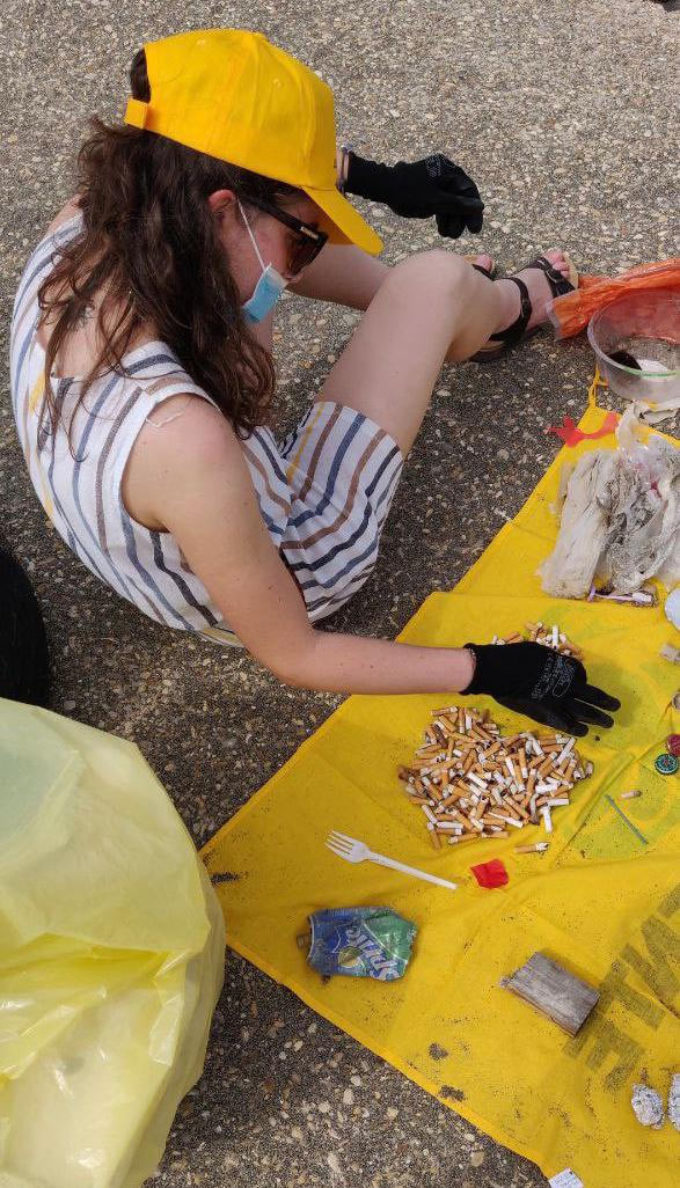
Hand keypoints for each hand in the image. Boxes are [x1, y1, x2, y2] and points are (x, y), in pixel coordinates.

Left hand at [344, 152, 483, 237]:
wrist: (383, 188)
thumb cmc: (408, 193)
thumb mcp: (435, 202)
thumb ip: (458, 205)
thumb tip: (479, 206)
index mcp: (449, 170)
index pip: (469, 191)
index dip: (473, 211)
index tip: (475, 229)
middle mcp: (445, 173)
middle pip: (460, 198)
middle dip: (459, 218)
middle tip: (457, 235)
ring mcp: (437, 181)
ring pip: (450, 202)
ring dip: (451, 220)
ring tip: (447, 235)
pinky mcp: (429, 189)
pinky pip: (441, 203)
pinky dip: (442, 216)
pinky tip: (441, 230)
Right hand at [463, 641, 619, 735]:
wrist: (503, 670)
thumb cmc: (516, 656)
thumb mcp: (536, 650)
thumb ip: (547, 658)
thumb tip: (548, 660)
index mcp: (564, 666)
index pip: (580, 674)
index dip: (582, 679)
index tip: (581, 682)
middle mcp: (567, 684)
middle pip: (592, 694)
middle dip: (605, 702)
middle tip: (617, 707)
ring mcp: (559, 699)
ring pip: (584, 710)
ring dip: (598, 718)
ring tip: (608, 723)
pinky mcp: (547, 711)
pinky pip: (566, 722)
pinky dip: (576, 727)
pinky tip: (584, 732)